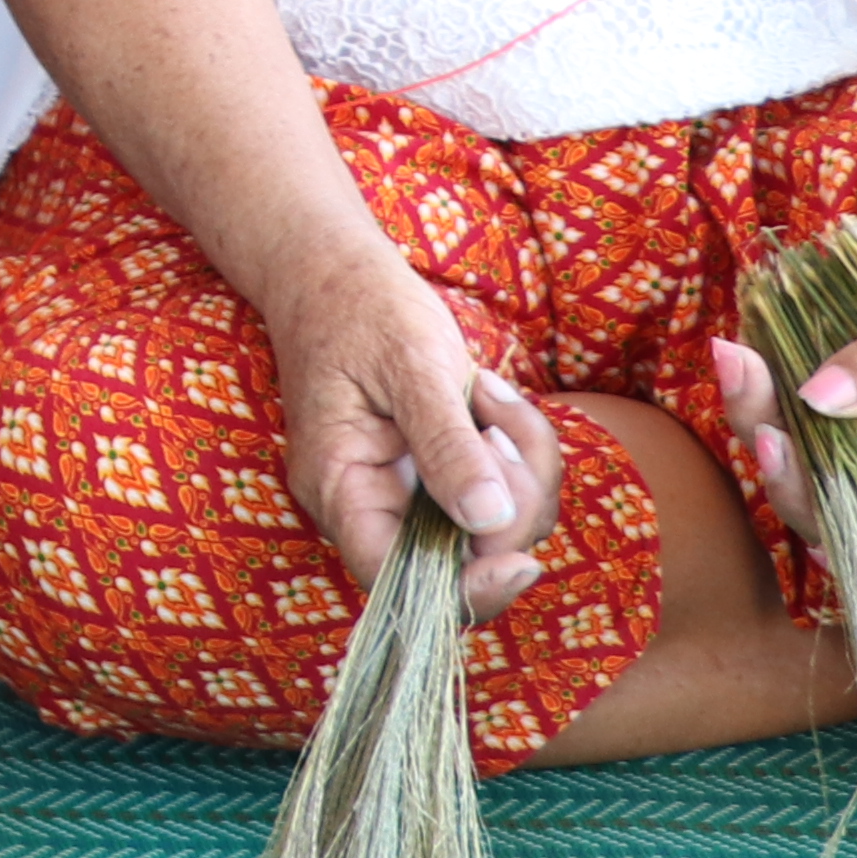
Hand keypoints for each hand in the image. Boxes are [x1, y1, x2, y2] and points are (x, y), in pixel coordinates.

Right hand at [255, 245, 567, 620]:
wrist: (335, 268)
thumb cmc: (360, 307)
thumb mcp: (410, 367)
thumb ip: (447, 445)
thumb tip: (487, 521)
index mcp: (341, 489)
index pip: (397, 580)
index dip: (465, 589)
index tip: (521, 560)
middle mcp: (371, 505)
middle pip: (464, 557)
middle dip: (511, 498)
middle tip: (500, 420)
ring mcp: (409, 491)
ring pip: (497, 525)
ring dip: (521, 464)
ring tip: (490, 394)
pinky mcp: (440, 473)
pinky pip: (503, 491)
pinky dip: (519, 449)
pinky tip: (491, 398)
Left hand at [709, 185, 856, 535]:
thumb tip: (820, 400)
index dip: (849, 510)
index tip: (786, 456)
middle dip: (793, 466)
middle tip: (754, 415)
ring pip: (827, 458)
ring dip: (770, 419)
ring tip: (735, 363)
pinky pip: (818, 413)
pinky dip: (777, 389)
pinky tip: (744, 358)